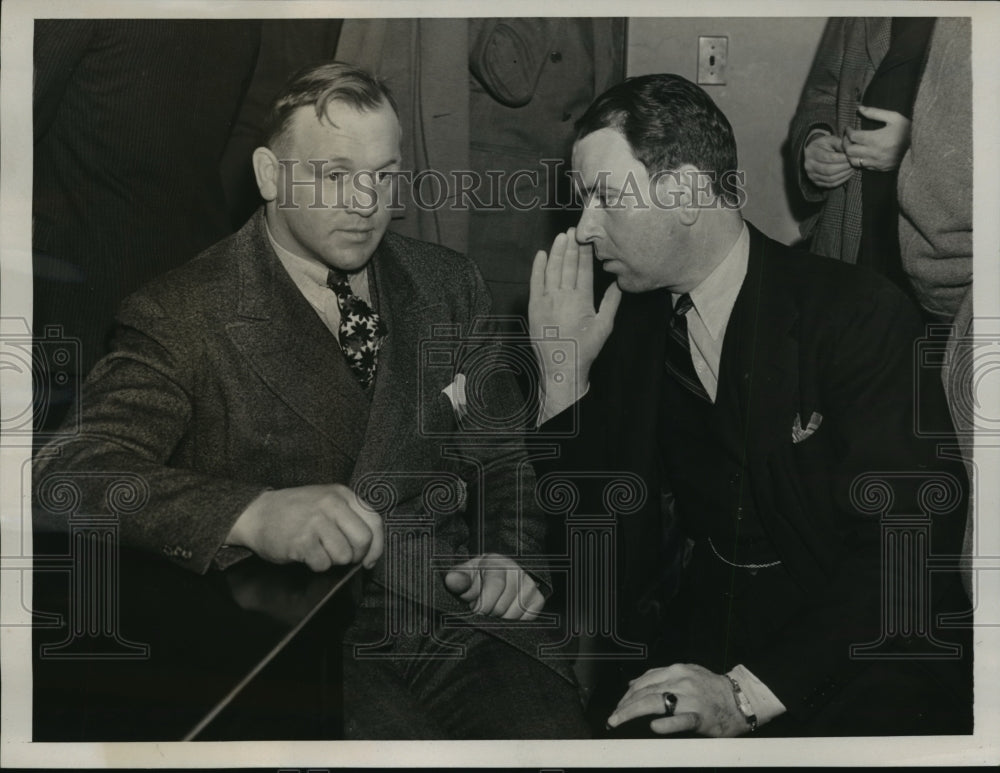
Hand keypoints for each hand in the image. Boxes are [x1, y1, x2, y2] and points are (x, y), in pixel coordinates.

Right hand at [226, 484, 382, 571]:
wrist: (256, 513)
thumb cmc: (295, 513)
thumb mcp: (326, 503)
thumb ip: (350, 518)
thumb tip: (372, 552)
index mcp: (342, 494)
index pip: (375, 521)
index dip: (377, 545)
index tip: (369, 559)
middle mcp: (331, 504)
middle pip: (363, 540)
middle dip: (356, 556)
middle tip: (342, 557)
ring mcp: (316, 521)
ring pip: (344, 555)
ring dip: (334, 561)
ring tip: (319, 551)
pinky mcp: (302, 540)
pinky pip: (323, 564)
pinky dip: (317, 565)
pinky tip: (306, 554)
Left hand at [444, 553, 544, 620]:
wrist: (493, 581)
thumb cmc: (475, 580)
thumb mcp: (463, 578)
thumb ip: (457, 579)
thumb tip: (451, 580)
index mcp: (496, 562)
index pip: (495, 585)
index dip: (483, 604)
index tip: (475, 612)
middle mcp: (517, 570)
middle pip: (503, 605)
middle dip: (488, 615)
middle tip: (481, 612)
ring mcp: (530, 585)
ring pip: (514, 615)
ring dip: (500, 621)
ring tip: (492, 613)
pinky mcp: (538, 599)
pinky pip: (527, 619)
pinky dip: (514, 624)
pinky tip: (505, 616)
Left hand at [529, 227, 621, 418]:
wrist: (561, 368)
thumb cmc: (585, 349)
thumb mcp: (604, 326)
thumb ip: (611, 302)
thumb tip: (617, 283)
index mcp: (582, 300)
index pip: (584, 270)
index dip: (584, 252)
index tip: (586, 238)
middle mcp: (564, 296)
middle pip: (568, 266)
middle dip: (571, 246)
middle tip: (573, 230)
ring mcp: (547, 300)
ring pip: (552, 270)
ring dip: (557, 252)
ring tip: (560, 237)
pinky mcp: (534, 307)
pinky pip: (535, 282)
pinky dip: (538, 268)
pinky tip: (541, 254)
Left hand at [606, 663, 745, 736]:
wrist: (739, 699)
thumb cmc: (711, 688)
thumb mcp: (685, 674)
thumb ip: (659, 677)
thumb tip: (633, 683)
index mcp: (676, 670)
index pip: (644, 681)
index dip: (627, 695)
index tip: (617, 706)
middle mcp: (680, 681)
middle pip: (645, 692)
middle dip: (625, 706)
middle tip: (612, 718)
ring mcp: (690, 699)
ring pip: (656, 702)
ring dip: (633, 712)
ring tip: (619, 720)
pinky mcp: (701, 716)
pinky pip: (682, 720)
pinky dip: (667, 723)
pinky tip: (654, 726)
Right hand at [802, 131, 852, 188]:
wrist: (811, 152)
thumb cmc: (823, 145)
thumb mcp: (831, 140)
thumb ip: (840, 144)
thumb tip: (851, 152)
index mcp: (813, 153)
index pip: (829, 158)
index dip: (843, 158)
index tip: (852, 156)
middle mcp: (810, 166)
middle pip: (829, 170)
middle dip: (845, 167)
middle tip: (854, 163)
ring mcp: (812, 176)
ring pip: (830, 178)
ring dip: (844, 174)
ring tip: (852, 168)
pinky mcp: (816, 182)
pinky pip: (830, 184)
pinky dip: (841, 180)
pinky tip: (847, 174)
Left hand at [843, 106, 911, 171]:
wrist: (922, 147)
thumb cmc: (908, 130)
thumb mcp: (894, 117)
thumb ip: (875, 113)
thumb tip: (859, 108)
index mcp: (876, 139)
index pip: (853, 137)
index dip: (847, 131)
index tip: (848, 128)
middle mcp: (874, 153)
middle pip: (849, 150)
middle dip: (845, 142)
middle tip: (847, 137)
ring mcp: (876, 162)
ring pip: (853, 161)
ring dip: (849, 153)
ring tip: (852, 145)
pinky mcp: (879, 168)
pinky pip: (862, 166)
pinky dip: (857, 160)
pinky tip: (860, 153)